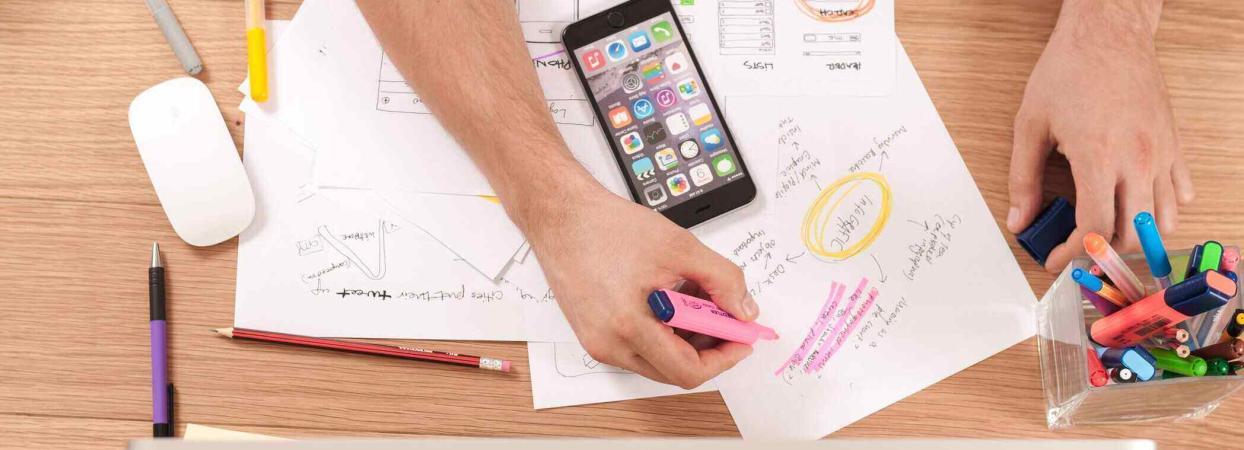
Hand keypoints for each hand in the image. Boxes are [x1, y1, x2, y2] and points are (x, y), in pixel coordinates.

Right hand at [520, 180, 757, 388]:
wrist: (561, 216)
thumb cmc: (606, 227)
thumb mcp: (679, 247)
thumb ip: (722, 280)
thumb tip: (744, 310)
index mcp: (628, 326)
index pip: (687, 371)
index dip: (724, 358)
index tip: (742, 339)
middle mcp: (609, 345)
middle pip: (674, 370)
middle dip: (708, 347)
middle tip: (725, 317)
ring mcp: (598, 342)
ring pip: (656, 360)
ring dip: (685, 338)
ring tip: (695, 298)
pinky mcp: (592, 334)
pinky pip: (638, 347)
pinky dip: (663, 331)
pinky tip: (671, 298)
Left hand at [1008, 0, 1193, 271]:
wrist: (1108, 34)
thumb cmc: (1068, 71)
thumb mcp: (1030, 125)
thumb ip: (1023, 179)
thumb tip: (1019, 220)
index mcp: (1099, 158)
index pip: (1094, 229)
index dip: (1073, 254)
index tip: (1055, 260)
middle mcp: (1137, 160)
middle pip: (1131, 234)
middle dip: (1102, 253)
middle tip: (1078, 251)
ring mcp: (1161, 153)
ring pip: (1164, 220)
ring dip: (1137, 237)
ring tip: (1108, 234)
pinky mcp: (1174, 144)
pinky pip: (1181, 192)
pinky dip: (1164, 210)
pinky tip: (1137, 207)